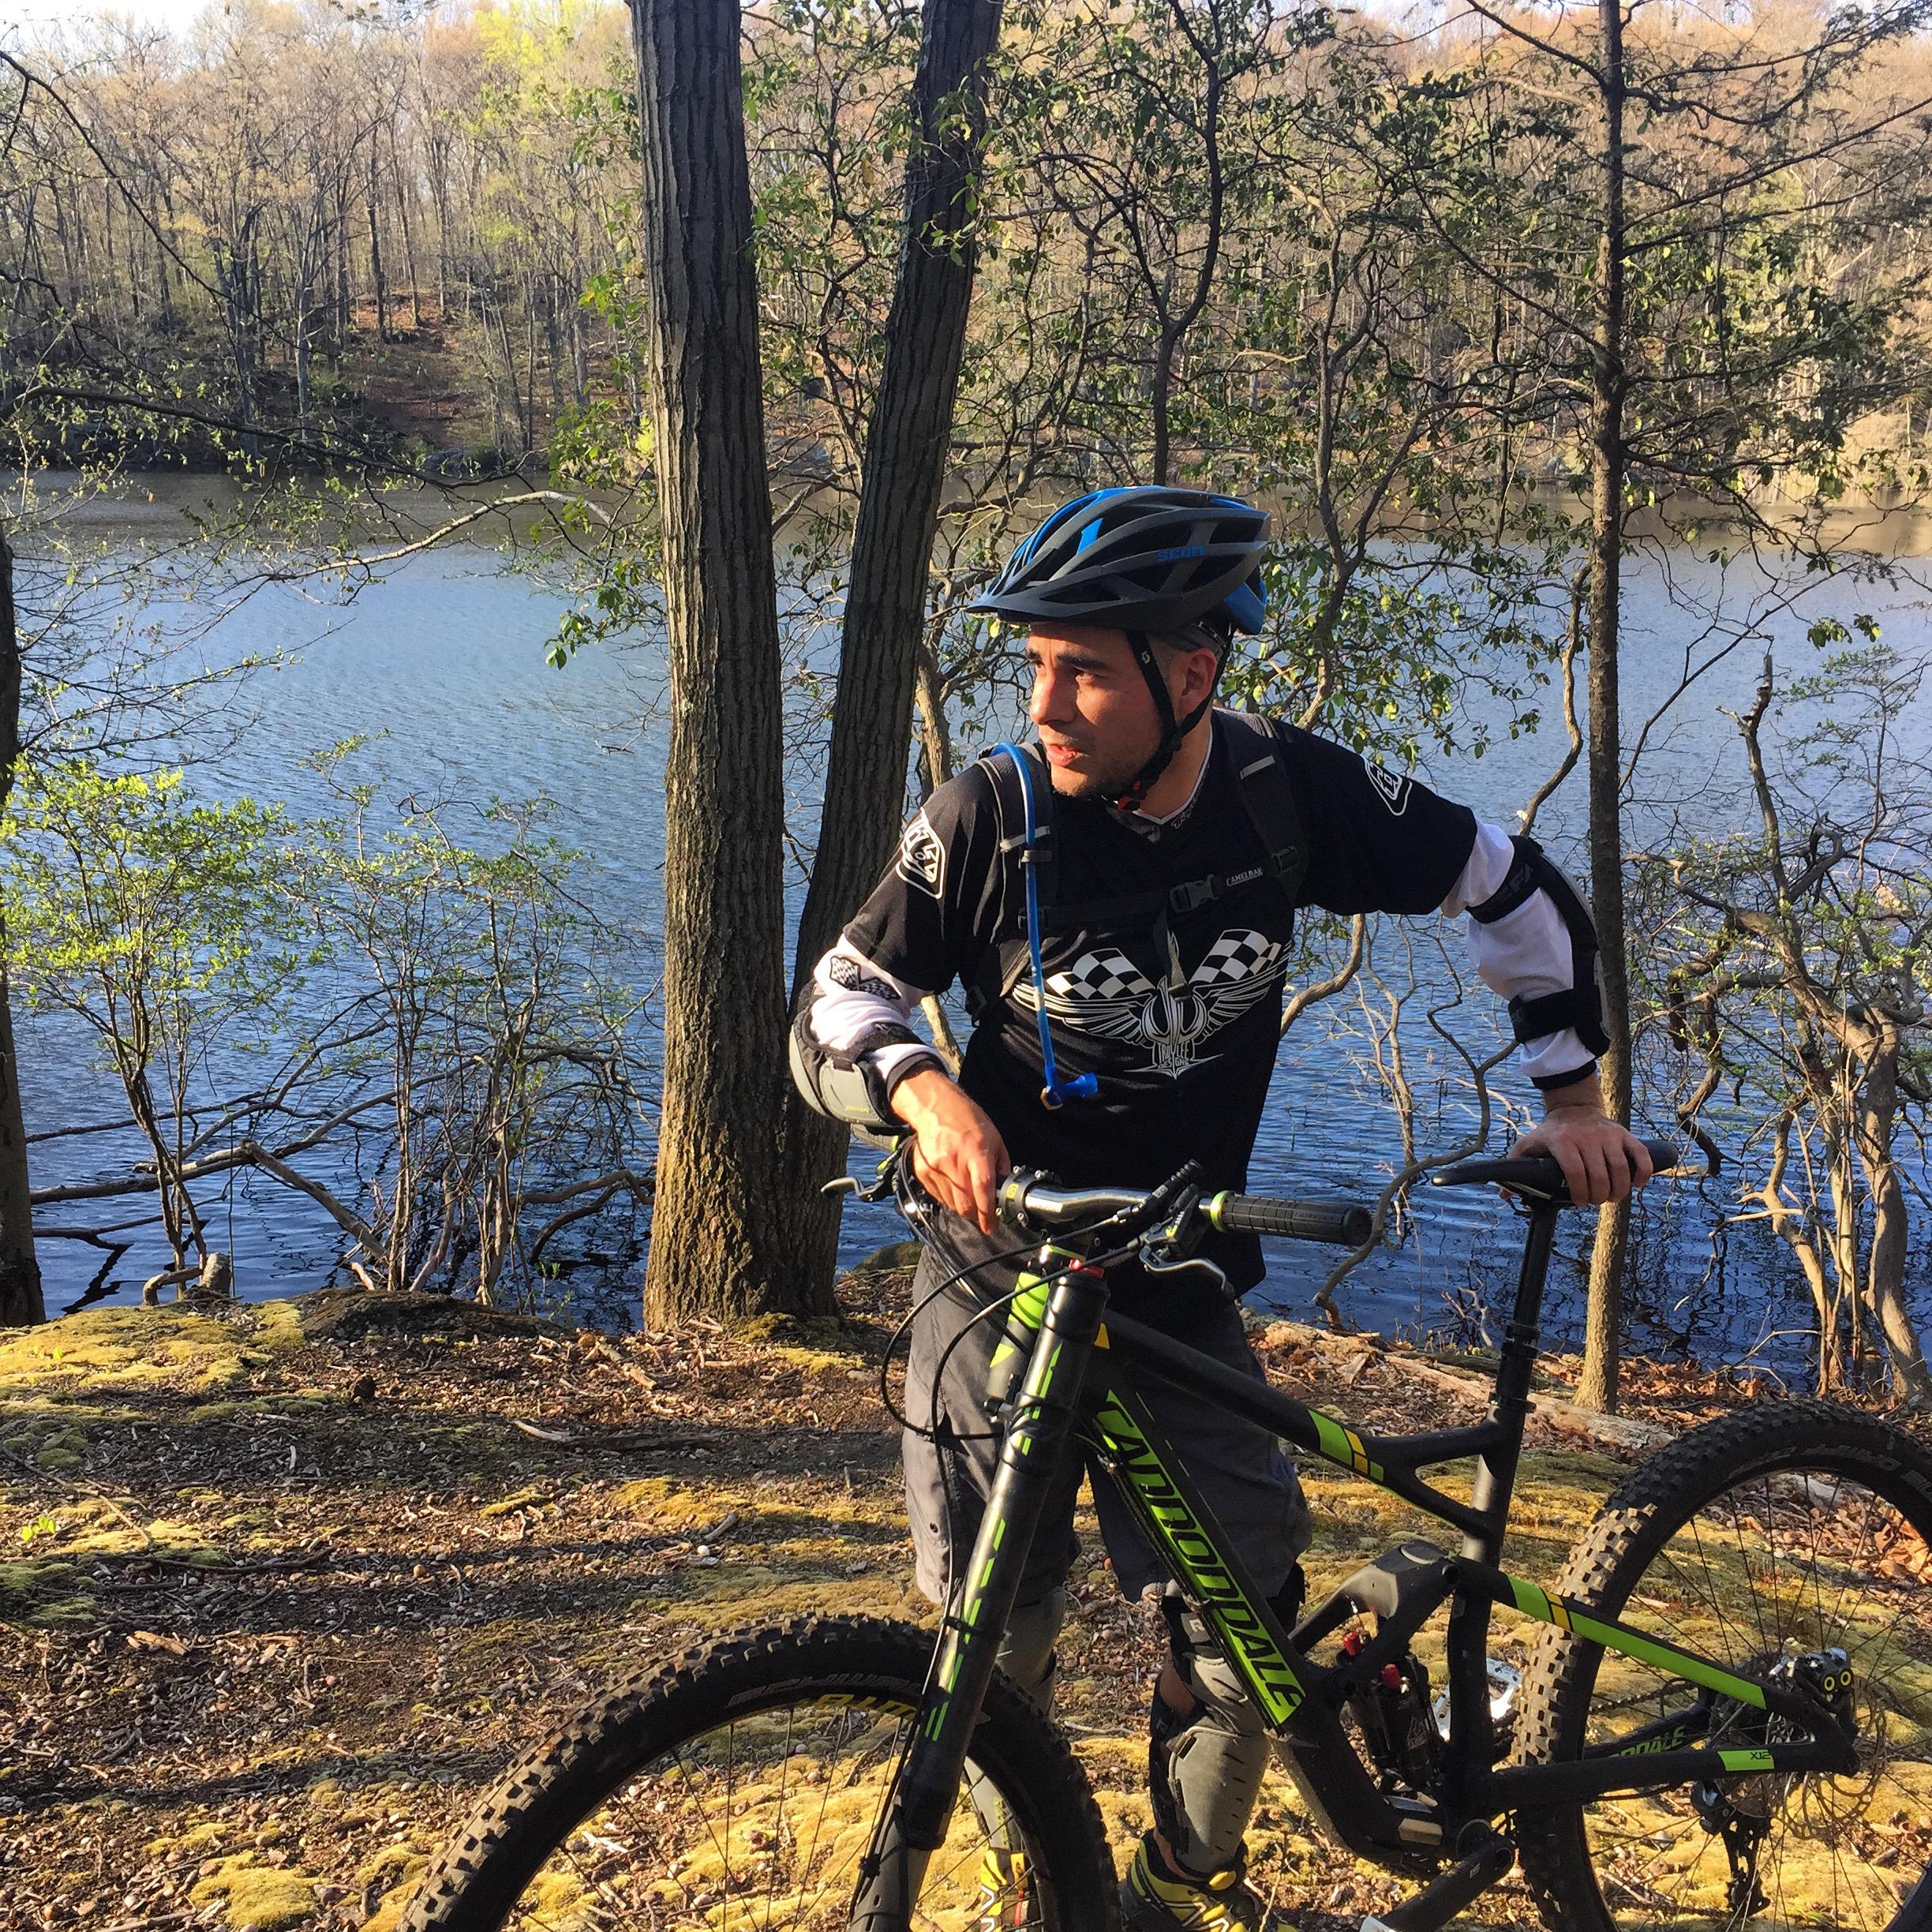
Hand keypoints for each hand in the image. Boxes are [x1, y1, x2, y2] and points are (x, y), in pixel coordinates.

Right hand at [890, 1068, 1012, 1234]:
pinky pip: (938, 1197)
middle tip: (982, 1215)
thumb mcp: (995, 1139)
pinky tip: (954, 1185)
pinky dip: (948, 1198)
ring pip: (951, 1204)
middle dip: (975, 1216)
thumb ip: (1002, 1167)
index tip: (991, 1226)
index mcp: (977, 1152)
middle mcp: (955, 1162)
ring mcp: (936, 1168)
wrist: (936, 1109)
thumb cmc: (969, 1121)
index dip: (987, 1212)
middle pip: (965, 1204)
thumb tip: (1004, 1191)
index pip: (983, 1189)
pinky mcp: (923, 1172)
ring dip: (962, 1207)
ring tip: (968, 1196)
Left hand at [1508, 1084, 1653, 1205]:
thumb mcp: (1529, 1144)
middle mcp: (1588, 1137)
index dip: (1580, 1193)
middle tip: (1595, 1200)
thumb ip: (1515, 1166)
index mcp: (1563, 1141)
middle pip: (1600, 1176)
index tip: (1579, 1201)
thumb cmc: (1551, 1132)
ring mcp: (1608, 1135)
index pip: (1576, 1174)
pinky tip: (1637, 1185)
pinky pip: (1640, 1155)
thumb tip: (1504, 1196)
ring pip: (1621, 1169)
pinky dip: (1643, 1173)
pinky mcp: (1625, 1134)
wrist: (1574, 1107)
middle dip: (1599, 1196)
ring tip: (1611, 1197)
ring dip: (1619, 1190)